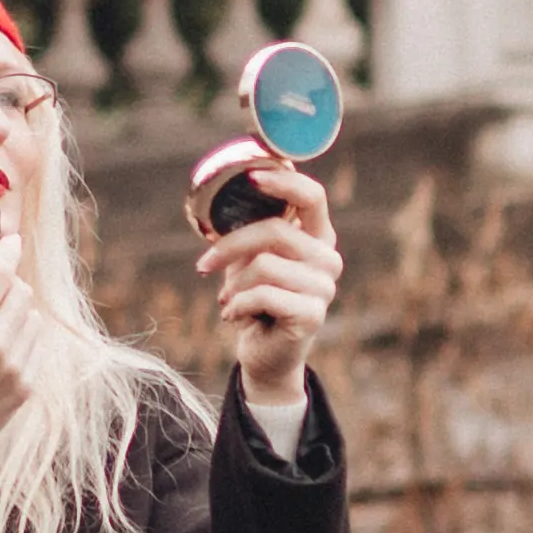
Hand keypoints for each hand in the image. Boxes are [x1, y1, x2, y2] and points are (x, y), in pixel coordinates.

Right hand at [0, 228, 51, 476]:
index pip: (0, 271)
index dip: (7, 249)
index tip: (10, 239)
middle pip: (20, 290)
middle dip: (6, 285)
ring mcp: (15, 366)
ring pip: (32, 316)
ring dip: (15, 313)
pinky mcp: (27, 385)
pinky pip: (36, 344)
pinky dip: (21, 339)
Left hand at [195, 152, 338, 433]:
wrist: (266, 355)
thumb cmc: (255, 300)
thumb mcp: (250, 260)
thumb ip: (251, 232)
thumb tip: (222, 199)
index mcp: (317, 237)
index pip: (313, 196)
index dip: (284, 182)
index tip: (251, 177)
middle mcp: (328, 259)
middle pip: (276, 231)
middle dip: (230, 247)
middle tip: (204, 265)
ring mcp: (325, 288)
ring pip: (265, 265)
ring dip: (233, 285)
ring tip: (228, 300)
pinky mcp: (312, 314)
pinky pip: (263, 295)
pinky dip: (238, 305)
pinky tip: (235, 316)